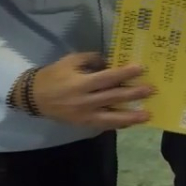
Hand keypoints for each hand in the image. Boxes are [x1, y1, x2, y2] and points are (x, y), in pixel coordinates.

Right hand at [29, 52, 154, 129]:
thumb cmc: (54, 75)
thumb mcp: (70, 61)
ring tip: (148, 115)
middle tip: (152, 90)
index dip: (124, 73)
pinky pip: (104, 125)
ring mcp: (84, 115)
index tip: (141, 69)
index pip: (107, 78)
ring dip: (131, 116)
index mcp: (80, 83)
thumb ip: (92, 59)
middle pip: (113, 97)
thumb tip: (112, 61)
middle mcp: (84, 101)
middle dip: (134, 94)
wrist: (34, 97)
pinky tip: (131, 122)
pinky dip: (118, 124)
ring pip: (111, 118)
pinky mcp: (83, 124)